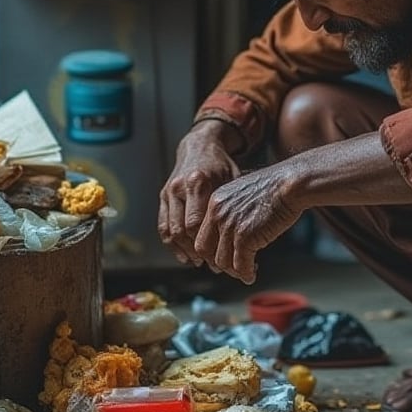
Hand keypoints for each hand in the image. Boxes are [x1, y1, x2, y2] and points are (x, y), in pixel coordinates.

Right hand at [158, 123, 240, 267]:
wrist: (199, 145)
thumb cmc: (221, 165)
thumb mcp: (233, 180)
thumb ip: (233, 205)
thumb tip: (248, 236)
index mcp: (199, 182)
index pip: (196, 223)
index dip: (207, 245)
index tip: (222, 257)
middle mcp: (180, 187)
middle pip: (183, 230)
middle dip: (198, 251)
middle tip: (213, 265)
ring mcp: (169, 192)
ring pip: (171, 230)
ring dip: (184, 250)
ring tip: (200, 262)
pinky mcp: (163, 196)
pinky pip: (163, 225)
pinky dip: (172, 244)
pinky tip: (185, 255)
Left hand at [193, 162, 303, 283]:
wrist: (289, 184)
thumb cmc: (274, 187)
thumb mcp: (242, 195)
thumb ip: (231, 212)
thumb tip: (232, 235)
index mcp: (215, 202)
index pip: (201, 234)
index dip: (210, 250)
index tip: (222, 256)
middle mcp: (218, 214)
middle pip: (205, 250)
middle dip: (218, 263)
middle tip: (232, 267)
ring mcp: (230, 226)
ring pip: (222, 262)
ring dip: (234, 271)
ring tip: (246, 270)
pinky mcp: (245, 237)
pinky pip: (240, 266)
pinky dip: (246, 274)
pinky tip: (252, 274)